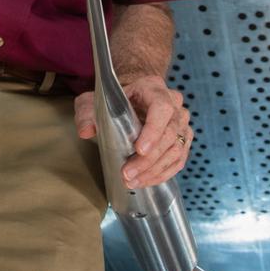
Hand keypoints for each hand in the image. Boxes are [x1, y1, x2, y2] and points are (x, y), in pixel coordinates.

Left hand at [75, 74, 192, 188]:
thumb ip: (87, 113)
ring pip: (176, 150)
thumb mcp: (95, 100)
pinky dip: (162, 173)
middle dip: (148, 159)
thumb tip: (86, 131)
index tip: (139, 150)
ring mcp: (182, 122)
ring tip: (133, 182)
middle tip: (127, 174)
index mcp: (154, 88)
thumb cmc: (115, 99)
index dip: (153, 131)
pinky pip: (178, 160)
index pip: (161, 108)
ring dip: (154, 170)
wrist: (134, 98)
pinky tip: (145, 180)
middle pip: (169, 134)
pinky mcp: (183, 139)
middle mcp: (174, 104)